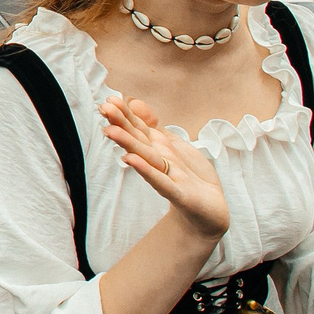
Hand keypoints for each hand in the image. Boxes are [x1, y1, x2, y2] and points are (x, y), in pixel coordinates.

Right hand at [100, 96, 228, 237]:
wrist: (210, 212)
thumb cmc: (192, 178)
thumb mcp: (176, 146)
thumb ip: (155, 127)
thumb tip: (135, 103)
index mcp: (159, 149)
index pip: (139, 129)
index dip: (125, 115)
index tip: (109, 100)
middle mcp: (159, 162)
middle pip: (138, 140)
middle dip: (121, 125)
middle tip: (103, 109)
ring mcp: (168, 178)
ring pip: (146, 158)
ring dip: (128, 145)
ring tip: (111, 131)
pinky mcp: (179, 195)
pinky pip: (162, 182)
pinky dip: (147, 171)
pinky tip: (132, 161)